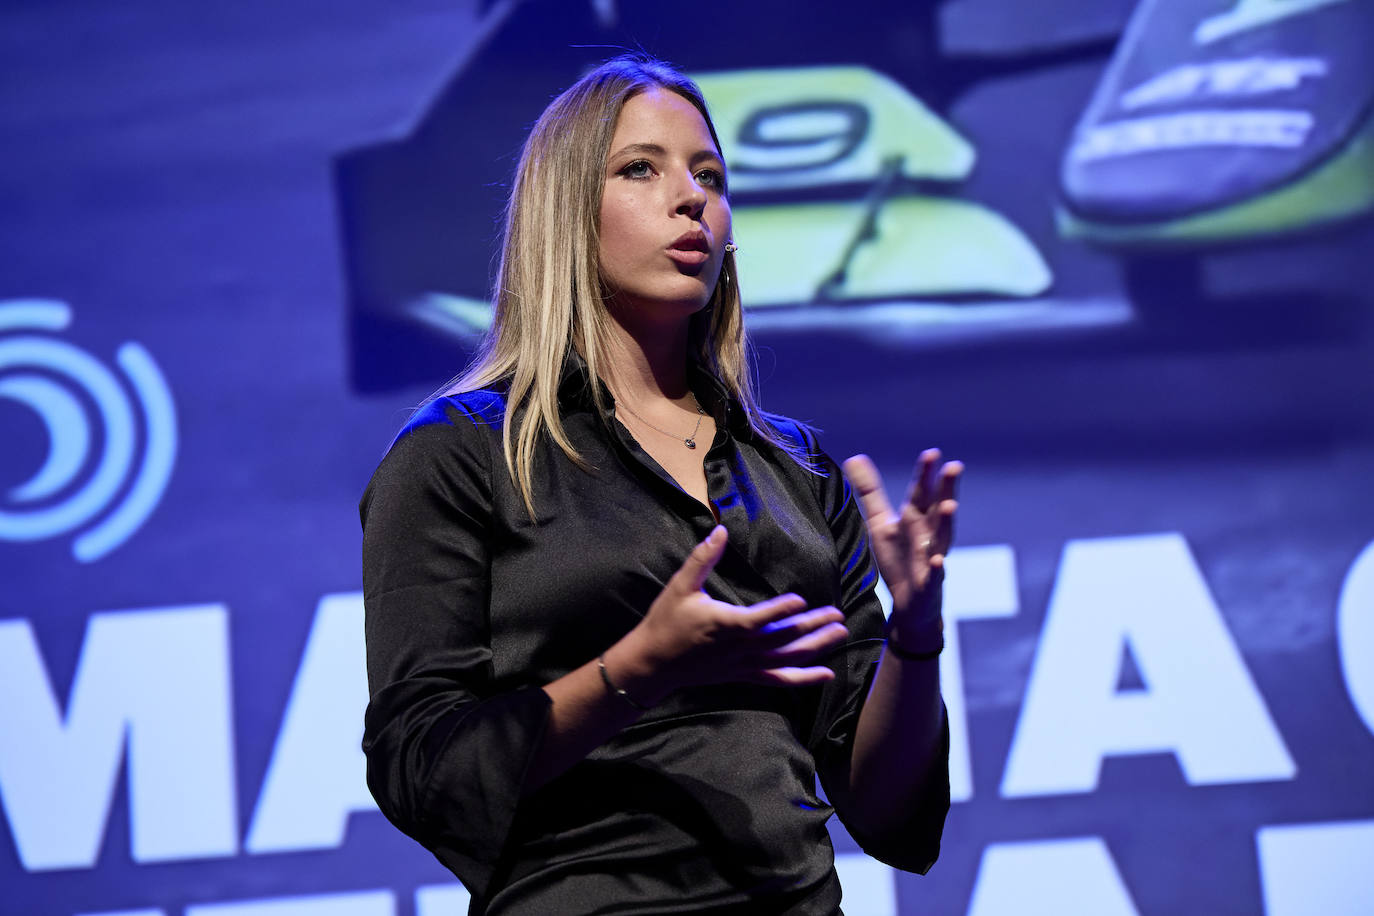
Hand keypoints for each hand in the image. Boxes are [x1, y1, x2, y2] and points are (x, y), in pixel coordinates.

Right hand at [616, 526, 848, 699]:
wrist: (653, 663)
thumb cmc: (666, 621)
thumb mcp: (681, 586)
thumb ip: (703, 558)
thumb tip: (721, 530)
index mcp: (724, 625)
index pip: (757, 620)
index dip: (779, 612)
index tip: (801, 599)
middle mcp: (739, 648)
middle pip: (781, 640)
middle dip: (812, 627)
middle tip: (838, 615)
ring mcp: (744, 665)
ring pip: (786, 658)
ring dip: (816, 647)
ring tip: (841, 633)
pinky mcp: (744, 675)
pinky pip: (778, 679)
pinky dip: (804, 678)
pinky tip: (827, 674)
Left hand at [842, 450, 961, 645]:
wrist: (909, 602)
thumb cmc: (898, 558)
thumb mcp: (880, 522)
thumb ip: (870, 491)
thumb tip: (855, 457)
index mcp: (916, 518)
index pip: (921, 492)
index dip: (926, 474)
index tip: (932, 453)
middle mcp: (928, 534)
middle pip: (938, 508)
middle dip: (946, 489)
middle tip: (953, 467)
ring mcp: (932, 558)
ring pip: (942, 538)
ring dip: (946, 522)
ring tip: (951, 505)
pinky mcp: (930, 583)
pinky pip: (935, 575)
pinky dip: (937, 568)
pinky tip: (937, 561)